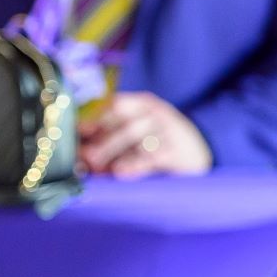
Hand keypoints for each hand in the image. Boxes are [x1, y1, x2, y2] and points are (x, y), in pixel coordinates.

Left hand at [80, 93, 212, 177]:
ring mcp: (170, 130)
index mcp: (144, 103)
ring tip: (97, 167)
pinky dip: (135, 164)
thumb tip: (78, 147)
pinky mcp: (179, 150)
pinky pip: (153, 156)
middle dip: (103, 141)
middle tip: (85, 158)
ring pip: (138, 138)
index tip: (79, 135)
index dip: (96, 121)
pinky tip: (120, 172)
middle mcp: (158, 113)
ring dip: (114, 152)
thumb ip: (111, 135)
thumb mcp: (138, 132)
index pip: (118, 106)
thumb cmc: (158, 142)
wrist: (198, 151)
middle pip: (126, 123)